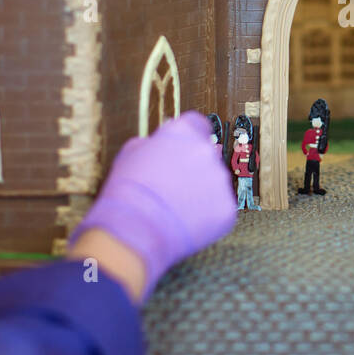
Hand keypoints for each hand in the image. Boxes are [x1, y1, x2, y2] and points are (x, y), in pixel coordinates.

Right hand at [68, 111, 237, 300]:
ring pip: (214, 182)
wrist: (134, 229)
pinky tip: (184, 222)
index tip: (181, 151)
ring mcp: (220, 179)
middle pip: (207, 155)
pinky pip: (219, 208)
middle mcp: (206, 150)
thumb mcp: (130, 153)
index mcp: (183, 131)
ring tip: (175, 208)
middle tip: (173, 186)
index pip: (197, 125)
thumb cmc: (126, 191)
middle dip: (193, 168)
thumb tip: (160, 143)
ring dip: (201, 192)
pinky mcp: (227, 207)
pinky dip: (206, 215)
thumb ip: (153, 143)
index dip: (188, 139)